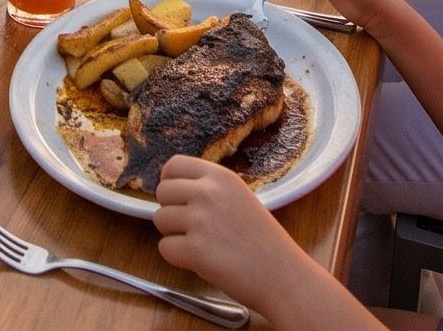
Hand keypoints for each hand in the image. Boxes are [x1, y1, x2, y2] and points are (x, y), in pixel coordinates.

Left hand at [152, 157, 328, 317]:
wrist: (283, 276)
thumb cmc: (263, 241)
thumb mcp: (239, 198)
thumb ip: (209, 191)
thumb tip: (173, 191)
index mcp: (221, 176)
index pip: (174, 165)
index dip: (171, 183)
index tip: (180, 199)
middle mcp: (208, 193)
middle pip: (162, 192)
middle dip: (172, 210)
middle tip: (194, 227)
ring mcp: (200, 221)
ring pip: (159, 220)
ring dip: (175, 235)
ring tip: (202, 245)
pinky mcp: (194, 250)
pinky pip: (164, 248)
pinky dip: (178, 258)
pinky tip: (201, 260)